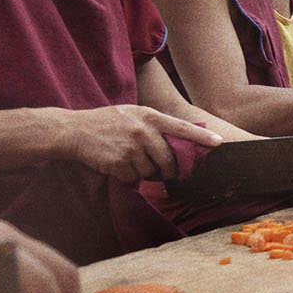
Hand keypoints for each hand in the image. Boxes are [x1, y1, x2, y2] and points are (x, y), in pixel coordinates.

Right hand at [64, 105, 222, 182]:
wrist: (74, 130)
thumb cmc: (107, 122)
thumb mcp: (133, 114)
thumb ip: (155, 124)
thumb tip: (179, 141)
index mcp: (148, 116)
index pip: (181, 128)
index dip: (201, 138)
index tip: (218, 144)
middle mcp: (142, 131)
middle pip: (168, 159)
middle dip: (168, 169)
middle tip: (163, 171)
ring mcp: (130, 147)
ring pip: (150, 171)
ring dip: (143, 172)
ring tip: (128, 159)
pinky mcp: (118, 163)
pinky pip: (133, 179)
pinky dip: (128, 177)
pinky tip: (117, 165)